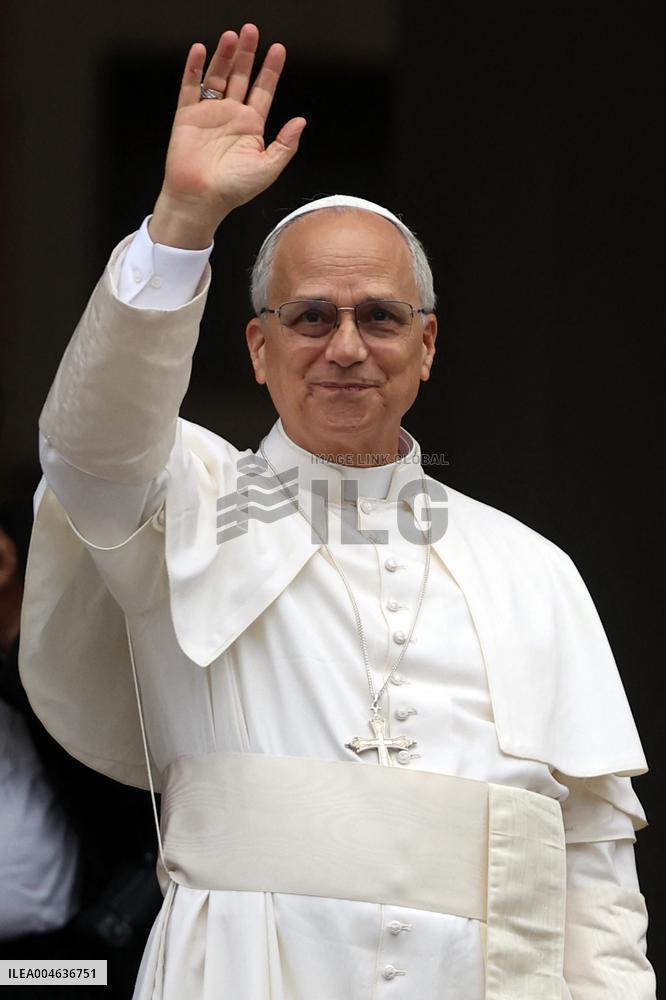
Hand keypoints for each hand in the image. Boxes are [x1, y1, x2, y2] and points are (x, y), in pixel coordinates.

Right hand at [150, 23, 305, 247]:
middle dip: (247, 54)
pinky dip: (194, 68)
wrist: (201, 199)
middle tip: (252, 30)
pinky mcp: (187, 115)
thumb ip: (285, 144)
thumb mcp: (268, 168)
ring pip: (217, 76)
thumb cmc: (234, 189)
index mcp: (251, 126)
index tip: (278, 49)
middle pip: (240, 76)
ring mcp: (209, 113)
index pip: (263, 90)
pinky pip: (190, 86)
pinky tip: (200, 51)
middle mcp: (231, 115)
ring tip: (231, 36)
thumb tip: (301, 121)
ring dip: (224, 56)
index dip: (271, 70)